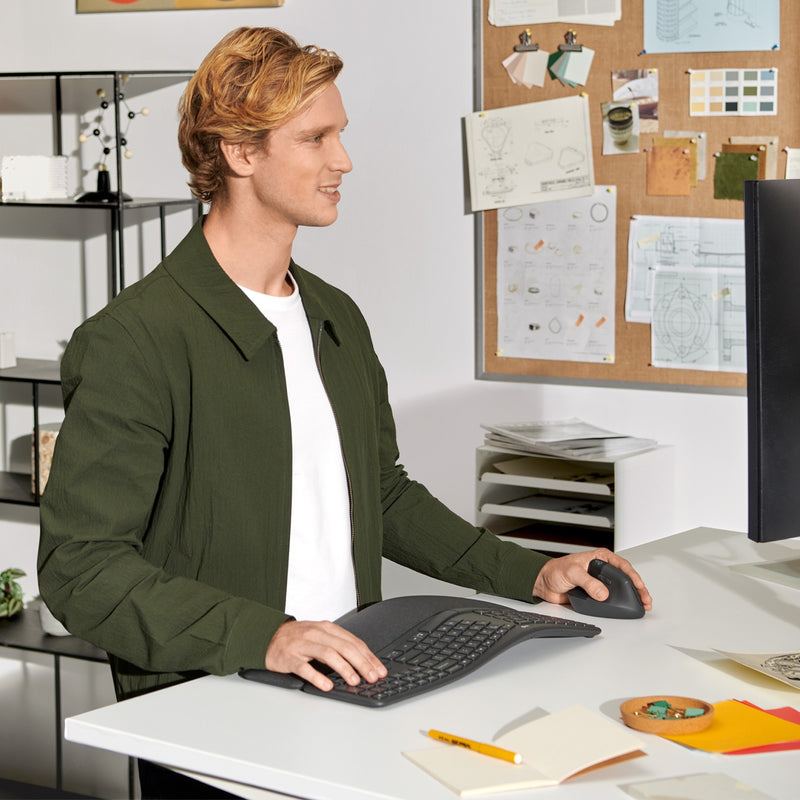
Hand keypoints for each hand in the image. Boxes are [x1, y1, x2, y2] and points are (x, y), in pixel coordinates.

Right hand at [265, 619, 387, 691]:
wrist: (267, 636)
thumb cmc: (297, 639)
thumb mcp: (319, 635)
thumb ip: (338, 645)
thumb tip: (362, 662)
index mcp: (326, 628)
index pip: (353, 641)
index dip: (368, 656)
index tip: (379, 669)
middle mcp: (316, 633)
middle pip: (344, 647)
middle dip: (362, 663)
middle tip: (372, 677)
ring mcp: (302, 645)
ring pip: (328, 654)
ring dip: (344, 668)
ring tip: (355, 680)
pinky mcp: (289, 658)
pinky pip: (305, 668)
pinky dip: (317, 677)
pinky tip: (327, 685)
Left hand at [532, 548, 651, 610]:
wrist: (544, 583)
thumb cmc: (555, 570)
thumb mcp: (572, 572)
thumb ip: (588, 582)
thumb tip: (602, 593)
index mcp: (599, 558)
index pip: (622, 565)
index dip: (633, 576)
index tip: (640, 586)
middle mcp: (602, 569)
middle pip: (626, 578)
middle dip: (638, 589)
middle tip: (645, 600)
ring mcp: (600, 582)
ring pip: (620, 589)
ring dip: (631, 597)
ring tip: (640, 605)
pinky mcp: (596, 594)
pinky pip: (610, 599)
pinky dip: (619, 604)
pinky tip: (625, 608)